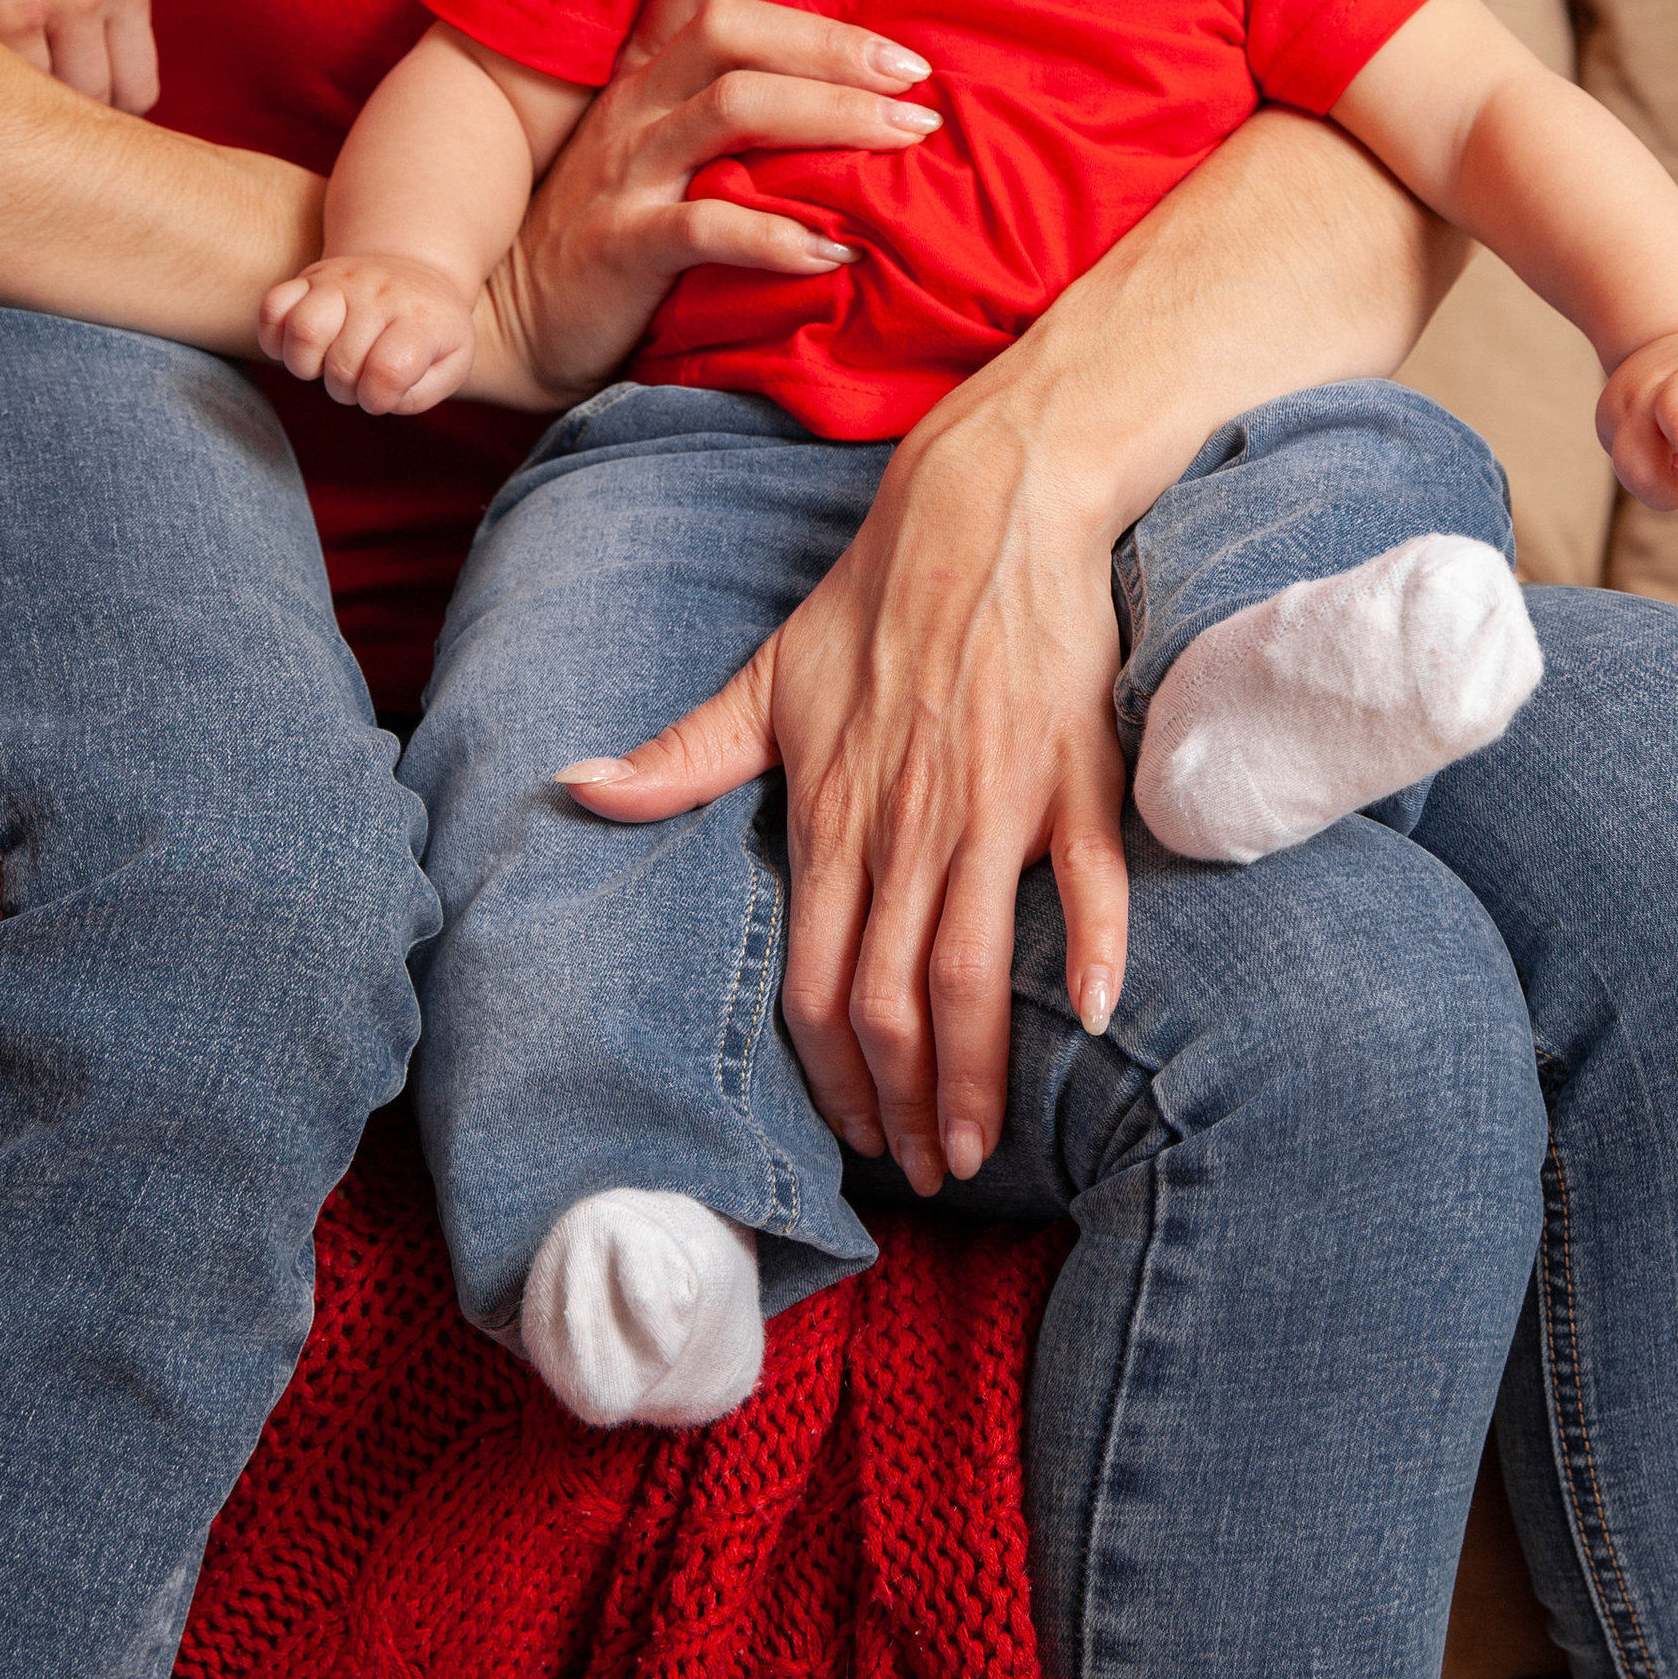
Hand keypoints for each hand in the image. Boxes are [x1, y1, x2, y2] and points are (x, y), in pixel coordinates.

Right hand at [260, 249, 477, 413]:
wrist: (415, 272)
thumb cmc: (430, 332)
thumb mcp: (451, 364)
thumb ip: (419, 393)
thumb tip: (375, 395)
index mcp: (422, 319)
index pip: (388, 371)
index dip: (378, 398)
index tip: (382, 394)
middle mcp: (380, 294)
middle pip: (342, 364)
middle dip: (345, 390)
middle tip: (359, 379)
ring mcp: (341, 281)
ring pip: (303, 329)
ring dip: (307, 365)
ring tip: (325, 362)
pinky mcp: (308, 277)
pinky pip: (272, 308)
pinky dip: (275, 339)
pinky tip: (300, 346)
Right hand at [471, 0, 941, 408]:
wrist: (513, 323)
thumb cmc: (612, 233)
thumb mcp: (658, 149)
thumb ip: (727, 109)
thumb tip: (853, 86)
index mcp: (648, 72)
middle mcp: (637, 106)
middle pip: (735, 30)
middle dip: (835, 42)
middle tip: (916, 75)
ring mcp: (626, 172)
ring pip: (733, 109)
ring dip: (833, 116)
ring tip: (908, 138)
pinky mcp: (623, 246)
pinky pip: (707, 227)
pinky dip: (781, 236)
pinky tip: (839, 251)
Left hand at [560, 384, 1131, 1193]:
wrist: (986, 506)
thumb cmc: (877, 598)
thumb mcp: (769, 680)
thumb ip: (685, 756)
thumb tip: (579, 787)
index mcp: (834, 815)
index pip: (816, 983)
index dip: (829, 1076)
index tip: (854, 1139)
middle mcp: (909, 825)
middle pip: (892, 1003)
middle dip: (905, 1106)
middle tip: (927, 1172)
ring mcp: (995, 804)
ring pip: (975, 970)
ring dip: (977, 1073)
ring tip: (981, 1143)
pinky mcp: (1072, 774)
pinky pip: (1089, 882)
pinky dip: (1096, 955)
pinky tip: (1098, 1020)